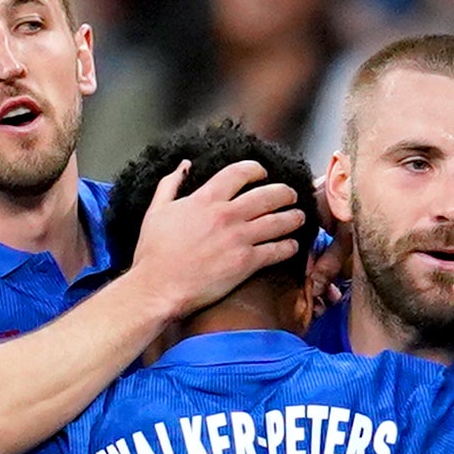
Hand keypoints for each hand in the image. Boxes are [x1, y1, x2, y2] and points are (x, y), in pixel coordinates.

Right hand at [123, 158, 305, 317]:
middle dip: (284, 192)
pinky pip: (276, 251)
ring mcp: (239, 239)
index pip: (240, 173)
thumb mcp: (156, 211)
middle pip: (268, 194)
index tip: (263, 173)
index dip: (256, 169)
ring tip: (300, 217)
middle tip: (291, 195)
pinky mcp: (246, 263)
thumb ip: (170, 184)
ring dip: (293, 217)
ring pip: (278, 221)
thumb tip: (183, 165)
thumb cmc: (153, 253)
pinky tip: (292, 245)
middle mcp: (226, 215)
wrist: (158, 287)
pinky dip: (288, 247)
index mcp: (206, 199)